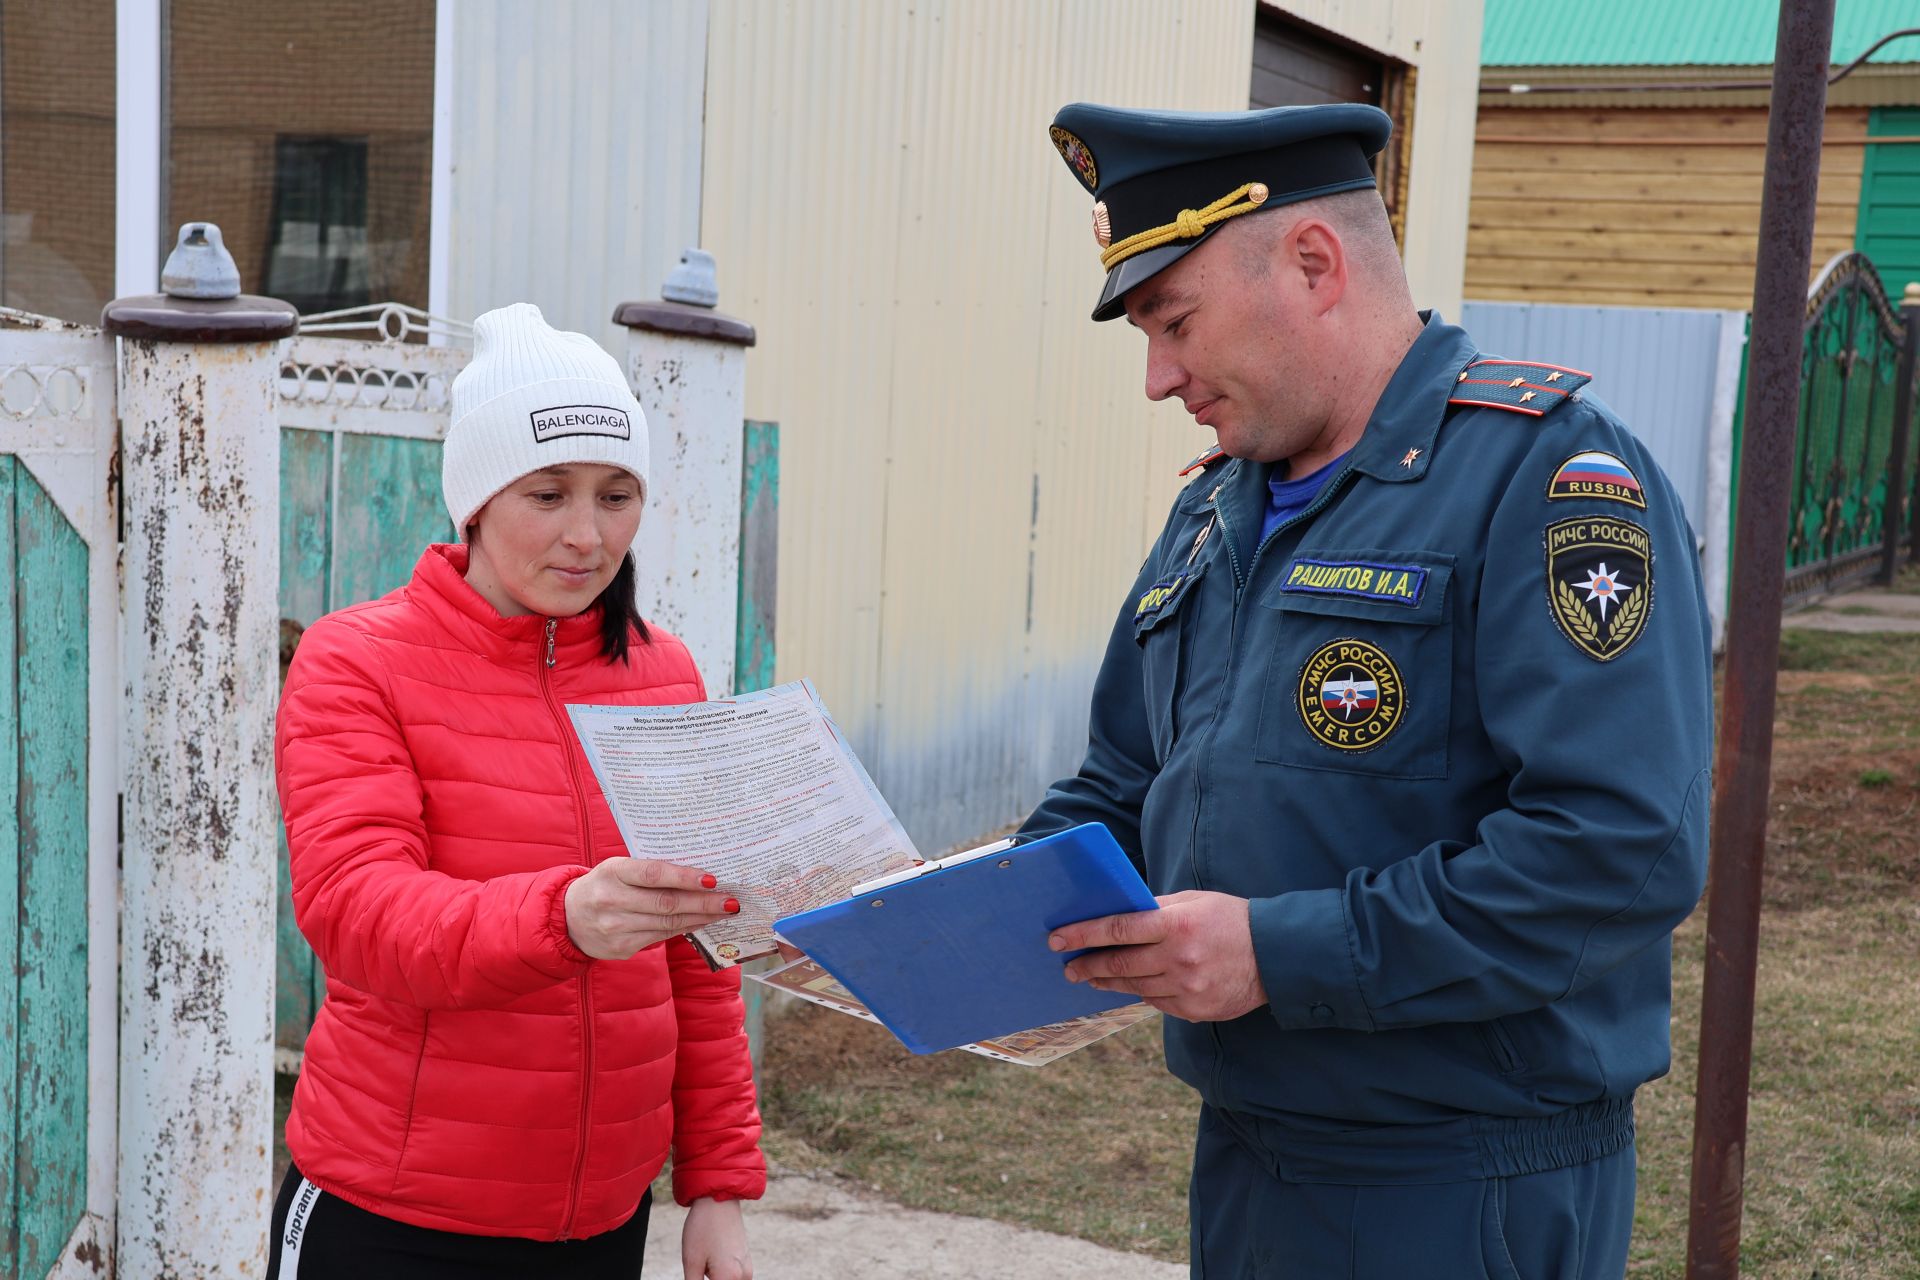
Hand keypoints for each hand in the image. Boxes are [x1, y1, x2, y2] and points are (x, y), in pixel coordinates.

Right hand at [564, 859, 736, 959]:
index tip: (712, 879)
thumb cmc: (605, 885)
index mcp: (612, 872)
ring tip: (725, 911)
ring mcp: (615, 928)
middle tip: (731, 900)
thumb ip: (650, 871)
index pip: (653, 874)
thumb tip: (699, 875)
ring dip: (701, 917)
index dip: (684, 877)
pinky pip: (661, 937)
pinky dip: (685, 928)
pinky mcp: (622, 948)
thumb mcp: (618, 869)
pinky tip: (702, 922)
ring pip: (668, 923)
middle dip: (703, 902)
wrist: (568, 918)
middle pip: (666, 903)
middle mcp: (612, 901)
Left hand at [681, 1196, 750, 1279]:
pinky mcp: (746, 1261)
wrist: (719, 1199)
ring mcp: (747, 1268)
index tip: (694, 1277)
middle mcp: (743, 1276)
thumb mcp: (691, 1261)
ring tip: (702, 1269)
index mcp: (729, 1278)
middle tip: (696, 1273)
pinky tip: (709, 1269)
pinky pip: (735, 1279)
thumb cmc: (703, 1228)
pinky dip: (723, 1278)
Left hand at [1050, 891, 1267, 1021]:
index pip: (1117, 929)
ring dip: (1107, 983)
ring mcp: (1187, 989)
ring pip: (1133, 988)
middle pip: (1119, 965)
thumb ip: (1156, 909)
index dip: (1083, 935)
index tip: (1058, 939)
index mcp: (1176, 925)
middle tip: (1067, 966)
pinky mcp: (1194, 1010)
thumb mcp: (1194, 901)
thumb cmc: (1231, 919)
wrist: (1276, 956)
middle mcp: (1178, 959)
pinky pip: (1156, 1002)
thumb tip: (1119, 914)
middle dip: (1087, 965)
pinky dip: (1139, 993)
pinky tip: (1128, 987)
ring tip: (1089, 978)